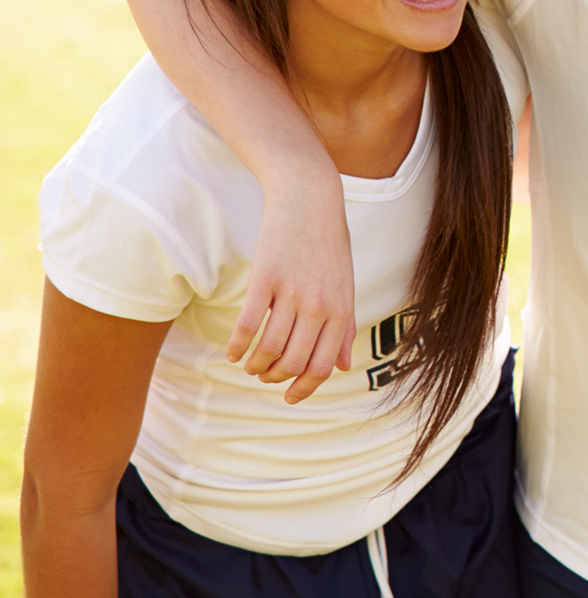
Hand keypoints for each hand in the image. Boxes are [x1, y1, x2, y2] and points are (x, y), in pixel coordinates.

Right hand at [233, 174, 355, 402]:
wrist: (310, 200)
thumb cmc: (328, 244)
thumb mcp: (346, 285)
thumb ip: (345, 326)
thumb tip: (344, 366)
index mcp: (342, 310)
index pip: (323, 366)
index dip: (305, 388)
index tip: (290, 397)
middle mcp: (320, 306)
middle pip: (294, 363)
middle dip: (276, 378)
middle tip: (265, 377)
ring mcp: (292, 293)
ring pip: (270, 349)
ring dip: (256, 366)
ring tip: (249, 365)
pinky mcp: (265, 279)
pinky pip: (247, 326)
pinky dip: (238, 347)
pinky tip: (232, 353)